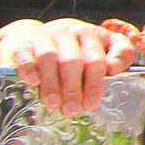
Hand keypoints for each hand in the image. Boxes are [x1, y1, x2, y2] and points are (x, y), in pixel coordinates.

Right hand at [0, 18, 140, 115]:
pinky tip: (34, 83)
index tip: (92, 104)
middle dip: (74, 88)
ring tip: (54, 105)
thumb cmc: (80, 48)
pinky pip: (25, 54)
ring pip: (49, 57)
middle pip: (73, 61)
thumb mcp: (105, 48)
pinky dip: (29, 68)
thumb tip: (115, 68)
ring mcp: (46, 37)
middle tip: (73, 111)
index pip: (97, 58)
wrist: (43, 37)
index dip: (95, 82)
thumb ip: (120, 55)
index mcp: (92, 35)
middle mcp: (70, 33)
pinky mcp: (24, 44)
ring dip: (52, 83)